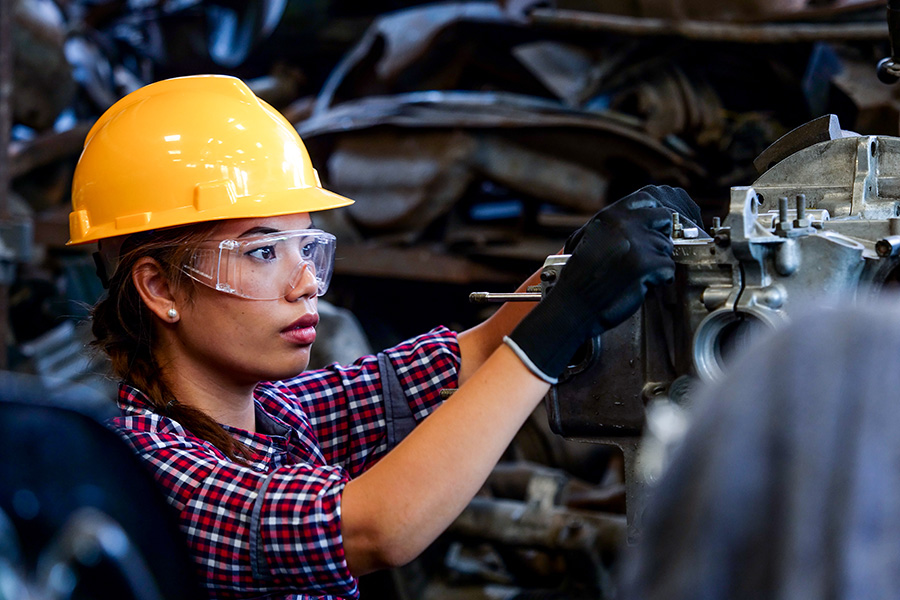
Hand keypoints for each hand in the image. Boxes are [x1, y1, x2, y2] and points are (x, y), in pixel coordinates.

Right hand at [506, 191, 675, 381]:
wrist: (574, 304)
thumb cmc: (579, 277)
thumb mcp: (587, 238)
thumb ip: (612, 225)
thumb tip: (638, 218)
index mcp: (610, 216)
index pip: (646, 199)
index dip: (653, 215)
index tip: (653, 227)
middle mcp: (625, 225)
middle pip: (664, 219)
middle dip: (661, 235)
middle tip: (650, 252)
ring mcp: (638, 244)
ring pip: (667, 247)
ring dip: (657, 262)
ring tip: (636, 274)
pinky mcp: (647, 265)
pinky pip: (668, 268)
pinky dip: (659, 279)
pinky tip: (641, 284)